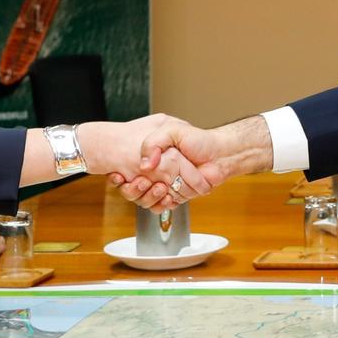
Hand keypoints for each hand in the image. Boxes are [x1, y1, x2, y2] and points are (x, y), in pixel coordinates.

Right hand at [126, 115, 273, 211]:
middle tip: (141, 181)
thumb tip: (144, 165)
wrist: (219, 155)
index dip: (118, 177)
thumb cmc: (198, 140)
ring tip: (159, 187)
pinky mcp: (174, 197)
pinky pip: (160, 207)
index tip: (118, 176)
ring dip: (148, 196)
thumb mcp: (173, 130)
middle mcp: (155, 172)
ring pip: (144, 200)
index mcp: (151, 156)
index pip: (125, 170)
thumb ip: (154, 142)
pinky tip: (167, 197)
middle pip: (131, 189)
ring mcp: (163, 185)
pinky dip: (162, 204)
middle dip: (133, 189)